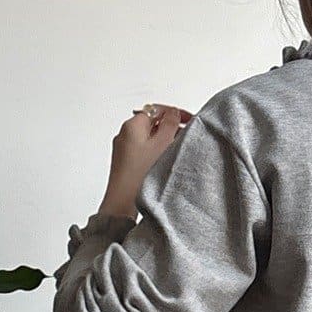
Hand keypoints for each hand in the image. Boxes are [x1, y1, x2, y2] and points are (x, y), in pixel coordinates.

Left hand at [98, 102, 192, 217]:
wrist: (122, 201)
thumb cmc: (139, 175)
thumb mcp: (162, 144)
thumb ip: (170, 124)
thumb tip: (174, 112)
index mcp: (132, 125)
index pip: (157, 109)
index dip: (175, 113)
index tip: (189, 119)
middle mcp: (125, 134)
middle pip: (152, 123)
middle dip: (170, 127)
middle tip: (186, 135)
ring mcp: (124, 149)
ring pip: (148, 137)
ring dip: (164, 140)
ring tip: (176, 150)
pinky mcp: (125, 162)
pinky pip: (143, 150)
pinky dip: (155, 151)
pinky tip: (164, 161)